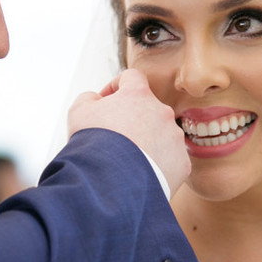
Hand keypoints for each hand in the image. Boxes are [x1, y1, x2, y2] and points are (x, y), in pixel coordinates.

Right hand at [68, 69, 189, 193]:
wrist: (111, 184)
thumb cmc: (92, 144)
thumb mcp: (78, 112)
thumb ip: (89, 98)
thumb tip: (97, 100)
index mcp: (139, 95)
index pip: (132, 78)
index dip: (117, 87)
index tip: (106, 103)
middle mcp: (163, 112)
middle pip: (148, 110)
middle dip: (132, 120)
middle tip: (114, 140)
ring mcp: (175, 138)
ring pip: (161, 135)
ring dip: (146, 143)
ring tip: (127, 162)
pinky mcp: (182, 163)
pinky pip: (170, 159)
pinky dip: (157, 165)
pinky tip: (140, 175)